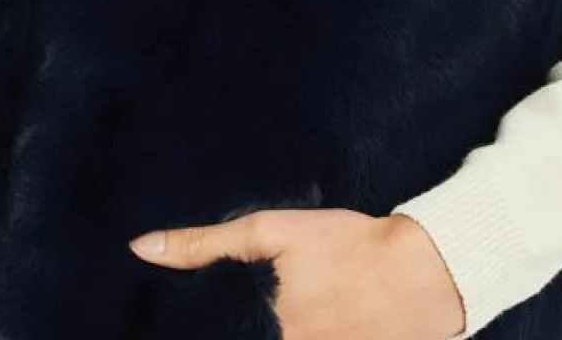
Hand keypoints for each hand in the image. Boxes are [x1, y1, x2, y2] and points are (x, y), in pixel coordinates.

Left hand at [127, 206, 466, 339]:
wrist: (421, 273)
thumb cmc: (345, 246)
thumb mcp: (272, 232)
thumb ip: (205, 245)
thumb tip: (140, 248)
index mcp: (264, 334)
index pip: (205, 338)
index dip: (182, 332)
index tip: (156, 328)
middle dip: (225, 330)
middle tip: (226, 314)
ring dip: (247, 335)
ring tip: (260, 316)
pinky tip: (282, 326)